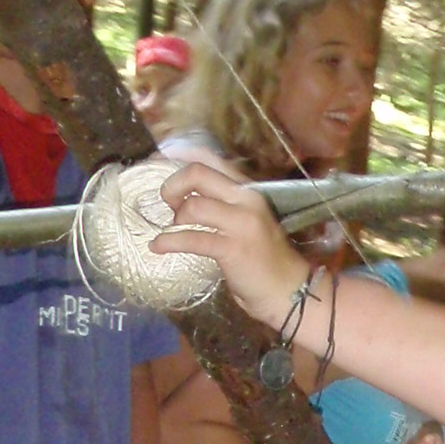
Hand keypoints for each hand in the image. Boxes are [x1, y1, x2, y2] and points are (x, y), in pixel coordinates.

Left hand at [153, 164, 307, 327]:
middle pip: (197, 173)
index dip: (178, 155)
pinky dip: (169, 241)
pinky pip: (192, 239)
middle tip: (168, 203)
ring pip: (193, 206)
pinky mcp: (233, 248)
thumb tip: (184, 194)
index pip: (210, 157)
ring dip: (175, 219)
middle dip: (172, 185)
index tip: (156, 161)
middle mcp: (246, 199)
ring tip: (173, 231)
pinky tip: (158, 246)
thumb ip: (222, 202)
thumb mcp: (246, 220)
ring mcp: (242, 223)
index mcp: (248, 189)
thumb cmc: (264, 257)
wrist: (288, 289)